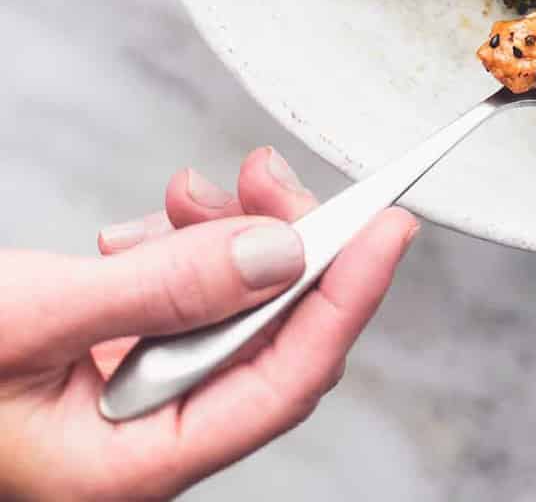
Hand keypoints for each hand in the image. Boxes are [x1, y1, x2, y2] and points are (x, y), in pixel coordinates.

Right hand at [0, 146, 412, 501]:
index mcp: (128, 469)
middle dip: (279, 247)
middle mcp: (138, 445)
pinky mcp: (100, 367)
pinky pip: (171, 306)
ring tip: (186, 191)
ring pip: (220, 313)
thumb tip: (280, 253)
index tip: (393, 224)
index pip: (281, 383)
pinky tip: (138, 228)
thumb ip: (161, 290)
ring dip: (219, 239)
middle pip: (262, 342)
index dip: (347, 299)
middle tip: (264, 172)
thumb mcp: (32, 319)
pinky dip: (170, 252)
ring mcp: (120, 407)